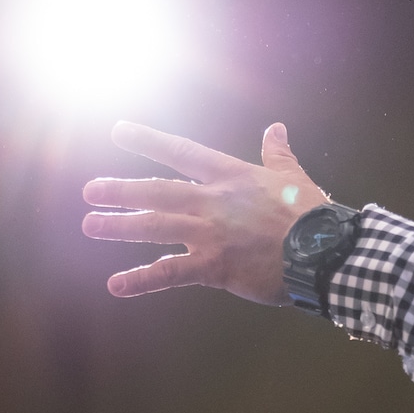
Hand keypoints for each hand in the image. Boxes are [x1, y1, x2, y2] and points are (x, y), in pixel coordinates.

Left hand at [81, 122, 328, 302]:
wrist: (323, 252)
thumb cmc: (312, 215)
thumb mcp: (293, 177)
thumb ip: (278, 153)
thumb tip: (276, 127)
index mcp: (231, 177)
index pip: (182, 152)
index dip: (148, 141)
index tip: (118, 131)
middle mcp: (212, 202)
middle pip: (157, 191)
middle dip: (121, 190)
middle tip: (89, 191)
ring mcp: (210, 234)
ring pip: (155, 227)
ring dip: (119, 226)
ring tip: (90, 225)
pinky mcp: (213, 266)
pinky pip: (170, 273)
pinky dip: (141, 279)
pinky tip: (116, 285)